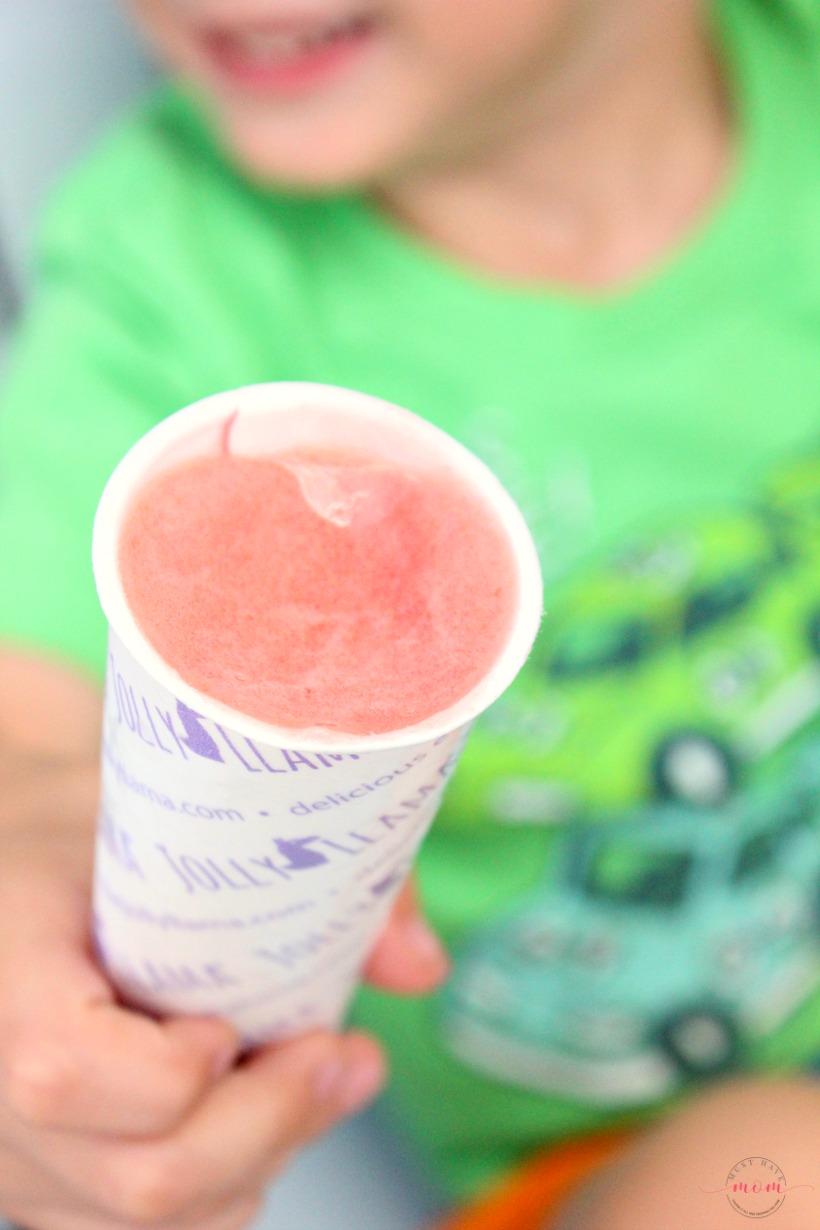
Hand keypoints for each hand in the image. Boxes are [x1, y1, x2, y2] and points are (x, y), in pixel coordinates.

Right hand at [0, 652, 448, 1229]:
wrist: (26, 857)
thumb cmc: (97, 825)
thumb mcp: (180, 811)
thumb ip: (310, 869)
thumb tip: (423, 966)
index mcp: (7, 967)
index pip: (63, 1067)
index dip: (171, 1071)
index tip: (236, 1022)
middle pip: (137, 1175)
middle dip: (273, 1125)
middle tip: (342, 1056)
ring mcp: (11, 1147)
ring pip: (149, 1223)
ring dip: (264, 1161)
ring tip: (322, 1078)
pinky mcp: (43, 1179)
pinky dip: (225, 1188)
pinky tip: (262, 1118)